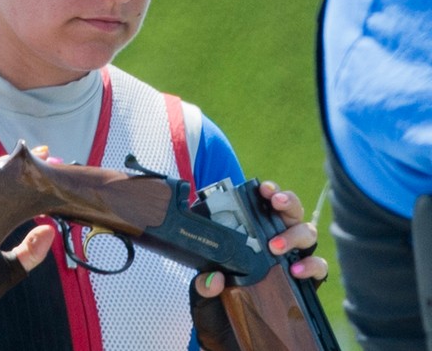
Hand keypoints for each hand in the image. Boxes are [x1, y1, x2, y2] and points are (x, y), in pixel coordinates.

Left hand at [190, 181, 327, 350]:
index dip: (268, 192)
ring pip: (308, 234)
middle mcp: (274, 242)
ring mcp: (292, 260)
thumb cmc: (218, 310)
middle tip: (274, 203)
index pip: (263, 207)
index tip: (262, 188)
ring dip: (295, 234)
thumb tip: (213, 279)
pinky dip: (312, 265)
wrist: (229, 340)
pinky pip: (320, 266)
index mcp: (250, 236)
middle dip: (286, 202)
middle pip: (291, 212)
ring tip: (277, 246)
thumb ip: (204, 284)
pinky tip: (296, 270)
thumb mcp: (203, 295)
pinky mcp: (306, 281)